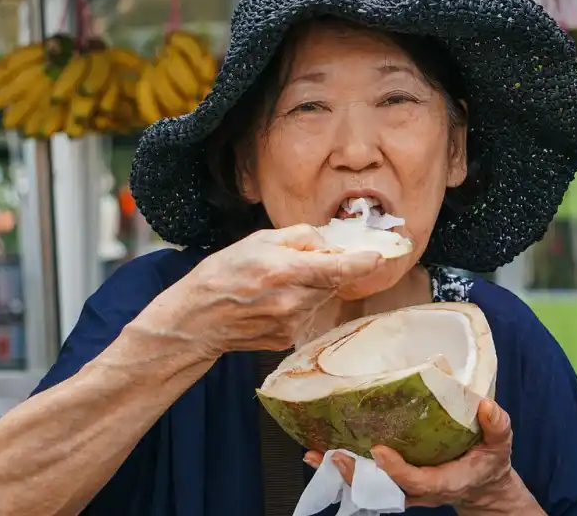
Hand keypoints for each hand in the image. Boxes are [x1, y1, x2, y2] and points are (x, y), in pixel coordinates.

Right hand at [143, 224, 383, 357]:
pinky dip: (300, 303)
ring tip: (281, 281)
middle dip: (330, 269)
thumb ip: (299, 238)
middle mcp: (293, 301)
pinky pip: (308, 314)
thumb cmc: (222, 274)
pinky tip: (274, 300)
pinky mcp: (288, 338)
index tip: (379, 256)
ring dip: (313, 287)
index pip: (338, 269)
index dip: (363, 263)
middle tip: (309, 259)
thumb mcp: (257, 240)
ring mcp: (292, 324)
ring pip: (321, 298)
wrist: (197, 320)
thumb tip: (328, 242)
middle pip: (332, 282)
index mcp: (286, 271)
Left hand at [304, 399, 540, 512]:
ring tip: (314, 453)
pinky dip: (345, 468)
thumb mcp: (500, 445)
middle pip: (382, 488)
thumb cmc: (489, 462)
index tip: (379, 451)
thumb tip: (486, 405)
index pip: (416, 480)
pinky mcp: (397, 483)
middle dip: (356, 474)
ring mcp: (406, 490)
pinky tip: (321, 451)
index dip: (396, 469)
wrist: (483, 486)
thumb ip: (497, 426)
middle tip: (333, 455)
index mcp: (444, 481)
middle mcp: (420, 490)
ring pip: (369, 487)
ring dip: (342, 472)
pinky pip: (368, 480)